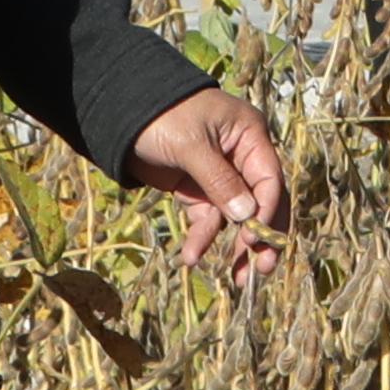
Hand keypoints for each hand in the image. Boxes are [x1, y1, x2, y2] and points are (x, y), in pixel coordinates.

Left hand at [128, 86, 287, 272]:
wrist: (119, 110)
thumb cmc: (162, 116)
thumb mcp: (191, 145)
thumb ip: (219, 181)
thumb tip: (247, 217)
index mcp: (249, 136)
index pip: (269, 179)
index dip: (265, 211)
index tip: (254, 240)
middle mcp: (241, 156)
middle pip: (260, 201)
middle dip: (260, 236)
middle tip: (262, 269)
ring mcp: (219, 175)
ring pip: (234, 216)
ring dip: (230, 245)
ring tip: (235, 279)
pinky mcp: (196, 188)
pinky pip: (206, 217)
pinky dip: (202, 236)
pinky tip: (191, 255)